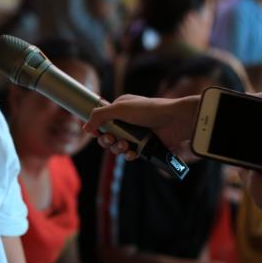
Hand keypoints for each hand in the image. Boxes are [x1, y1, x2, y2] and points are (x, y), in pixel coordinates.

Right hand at [84, 95, 199, 159]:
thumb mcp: (120, 108)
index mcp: (120, 108)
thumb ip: (99, 116)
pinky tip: (132, 153)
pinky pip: (130, 154)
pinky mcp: (144, 146)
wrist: (176, 120)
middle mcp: (126, 121)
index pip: (101, 120)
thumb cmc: (150, 110)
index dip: (96, 128)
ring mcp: (135, 134)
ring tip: (125, 145)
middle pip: (107, 135)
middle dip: (106, 140)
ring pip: (117, 146)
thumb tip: (85, 127)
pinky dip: (129, 155)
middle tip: (111, 139)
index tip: (94, 133)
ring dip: (117, 148)